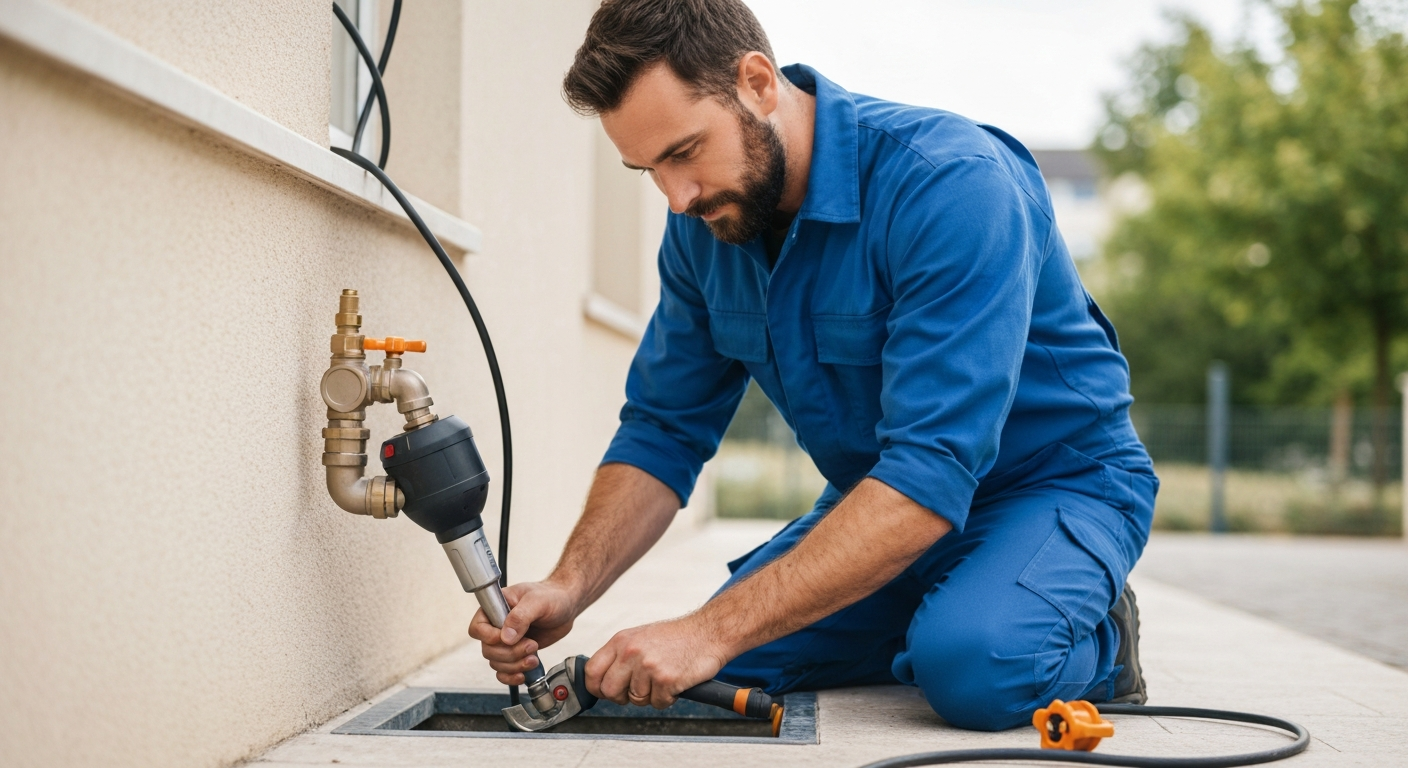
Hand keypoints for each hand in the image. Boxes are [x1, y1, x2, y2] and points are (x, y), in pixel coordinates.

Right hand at [467, 580, 577, 684]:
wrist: (566, 606)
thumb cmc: (551, 596)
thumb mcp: (537, 601)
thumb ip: (520, 616)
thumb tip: (506, 637)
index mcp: (496, 608)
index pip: (478, 628)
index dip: (489, 637)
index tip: (509, 639)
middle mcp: (497, 626)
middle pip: (488, 650)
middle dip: (510, 653)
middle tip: (532, 645)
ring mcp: (506, 641)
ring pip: (496, 663)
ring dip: (514, 665)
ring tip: (534, 657)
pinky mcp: (516, 653)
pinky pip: (503, 671)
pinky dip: (511, 676)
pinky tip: (524, 673)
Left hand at [585, 615, 729, 708]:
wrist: (708, 632)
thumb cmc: (678, 637)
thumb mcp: (640, 637)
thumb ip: (620, 656)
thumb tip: (603, 679)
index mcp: (622, 641)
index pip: (592, 671)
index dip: (596, 687)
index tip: (604, 692)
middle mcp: (631, 652)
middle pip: (609, 690)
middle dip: (622, 697)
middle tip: (637, 690)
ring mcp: (648, 666)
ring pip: (635, 699)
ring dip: (650, 696)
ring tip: (662, 679)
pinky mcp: (665, 679)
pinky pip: (657, 703)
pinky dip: (667, 698)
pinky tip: (674, 682)